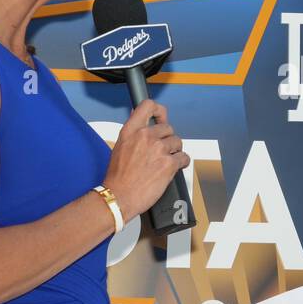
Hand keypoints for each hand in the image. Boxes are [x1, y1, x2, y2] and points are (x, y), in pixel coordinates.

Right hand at [103, 98, 190, 217]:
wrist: (118, 197)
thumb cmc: (118, 177)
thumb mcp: (120, 147)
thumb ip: (133, 133)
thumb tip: (139, 117)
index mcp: (131, 131)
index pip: (148, 106)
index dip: (159, 111)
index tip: (162, 118)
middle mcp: (145, 136)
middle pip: (168, 128)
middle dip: (167, 139)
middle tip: (162, 151)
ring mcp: (158, 149)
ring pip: (177, 142)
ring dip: (174, 152)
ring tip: (165, 162)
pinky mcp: (168, 164)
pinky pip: (184, 157)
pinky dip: (182, 163)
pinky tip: (174, 168)